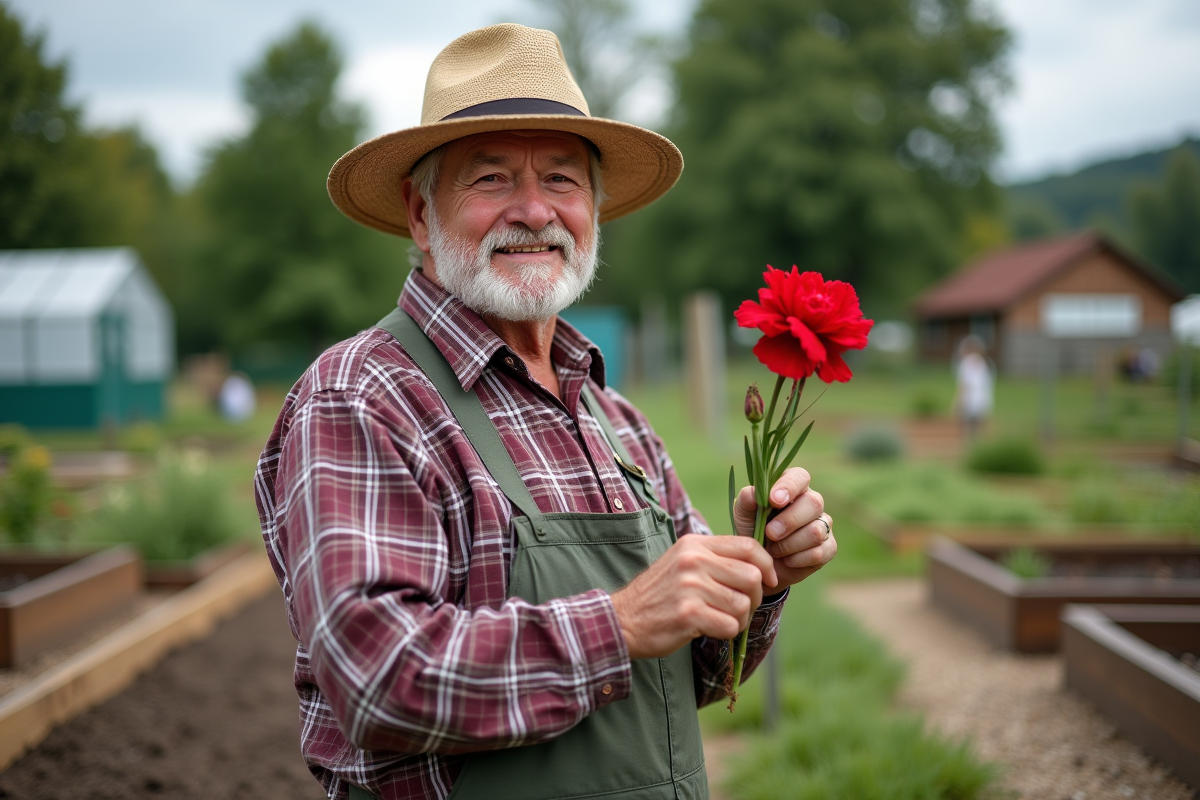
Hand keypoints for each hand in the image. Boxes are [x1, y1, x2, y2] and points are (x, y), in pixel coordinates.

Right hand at [610, 535, 777, 659]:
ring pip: (743, 604)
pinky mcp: (688, 614)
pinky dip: (727, 633)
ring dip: (739, 619)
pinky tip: (710, 629)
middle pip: (752, 577)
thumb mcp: (683, 562)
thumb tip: (760, 568)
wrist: (623, 619)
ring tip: (720, 620)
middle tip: (740, 607)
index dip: (766, 564)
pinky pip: (730, 625)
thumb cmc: (660, 594)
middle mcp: (693, 561)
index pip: (748, 546)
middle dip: (754, 597)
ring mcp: (690, 587)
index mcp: (695, 544)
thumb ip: (716, 559)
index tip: (768, 580)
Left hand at [733, 467, 834, 590]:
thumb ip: (746, 501)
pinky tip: (786, 559)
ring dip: (789, 544)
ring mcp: (823, 524)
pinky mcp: (829, 547)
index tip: (774, 500)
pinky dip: (797, 559)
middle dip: (789, 521)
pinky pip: (818, 552)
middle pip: (814, 503)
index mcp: (792, 487)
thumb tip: (753, 493)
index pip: (799, 477)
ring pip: (816, 531)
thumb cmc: (753, 531)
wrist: (760, 564)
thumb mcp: (743, 515)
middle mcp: (811, 502)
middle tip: (770, 533)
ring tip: (774, 549)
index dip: (789, 487)